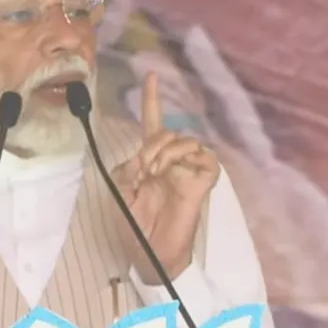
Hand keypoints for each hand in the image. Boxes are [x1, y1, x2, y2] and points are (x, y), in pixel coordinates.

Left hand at [112, 72, 219, 284]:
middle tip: (143, 168)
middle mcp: (172, 160)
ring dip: (167, 152)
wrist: (150, 252)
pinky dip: (189, 161)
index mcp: (150, 159)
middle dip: (153, 145)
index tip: (151, 75)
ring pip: (186, 141)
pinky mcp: (204, 183)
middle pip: (168, 132)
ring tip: (156, 173)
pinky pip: (206, 159)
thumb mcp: (120, 191)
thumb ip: (128, 167)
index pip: (153, 122)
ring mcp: (189, 170)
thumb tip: (143, 156)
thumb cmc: (134, 225)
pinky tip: (177, 173)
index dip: (152, 99)